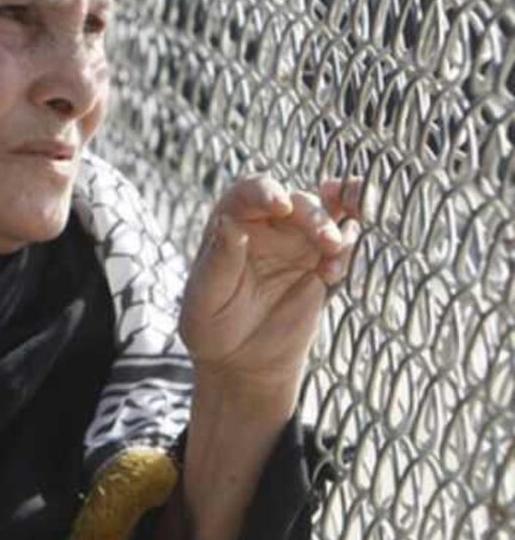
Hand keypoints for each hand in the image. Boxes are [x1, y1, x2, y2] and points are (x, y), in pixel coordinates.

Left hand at [180, 175, 362, 396]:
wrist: (241, 359)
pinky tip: (331, 273)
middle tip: (327, 242)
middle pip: (299, 202)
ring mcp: (299, 242)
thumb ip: (219, 259)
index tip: (281, 205)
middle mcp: (268, 224)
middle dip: (316, 217)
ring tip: (337, 248)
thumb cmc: (211, 323)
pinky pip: (343, 246)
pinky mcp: (322, 265)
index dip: (267, 191)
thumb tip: (228, 223)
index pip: (251, 192)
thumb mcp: (205, 296)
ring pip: (330, 213)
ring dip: (341, 222)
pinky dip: (346, 251)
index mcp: (232, 221)